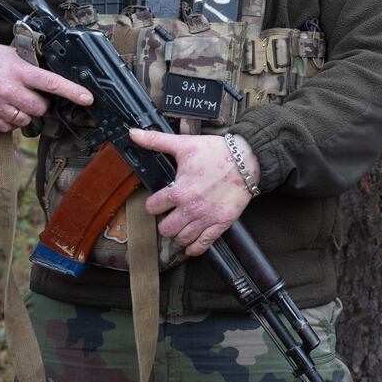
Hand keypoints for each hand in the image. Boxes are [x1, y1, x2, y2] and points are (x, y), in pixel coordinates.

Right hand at [0, 38, 93, 131]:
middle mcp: (8, 88)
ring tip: (14, 99)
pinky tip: (2, 107)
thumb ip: (33, 67)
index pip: (52, 83)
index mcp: (20, 70)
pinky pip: (8, 128)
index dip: (72, 91)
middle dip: (41, 104)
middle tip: (30, 94)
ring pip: (25, 121)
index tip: (88, 98)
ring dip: (25, 114)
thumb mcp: (14, 55)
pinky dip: (9, 121)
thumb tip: (58, 79)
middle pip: (40, 108)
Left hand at [130, 128, 258, 256]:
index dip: (153, 205)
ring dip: (178, 234)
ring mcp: (206, 218)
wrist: (248, 159)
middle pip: (165, 229)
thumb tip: (134, 133)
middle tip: (170, 215)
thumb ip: (157, 141)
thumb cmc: (217, 152)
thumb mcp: (185, 145)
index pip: (152, 208)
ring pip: (182, 239)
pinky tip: (191, 244)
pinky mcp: (221, 224)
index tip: (158, 202)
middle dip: (165, 222)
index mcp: (179, 191)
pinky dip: (194, 248)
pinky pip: (203, 245)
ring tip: (181, 226)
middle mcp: (190, 208)